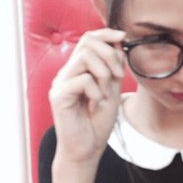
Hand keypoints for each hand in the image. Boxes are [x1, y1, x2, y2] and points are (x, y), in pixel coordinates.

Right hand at [49, 28, 125, 164]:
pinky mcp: (59, 95)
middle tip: (119, 75)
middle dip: (109, 54)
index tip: (123, 37)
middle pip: (87, 42)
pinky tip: (95, 104)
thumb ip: (114, 69)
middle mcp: (67, 73)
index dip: (106, 33)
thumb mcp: (112, 91)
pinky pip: (82, 79)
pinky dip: (96, 90)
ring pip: (85, 57)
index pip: (88, 38)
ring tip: (106, 92)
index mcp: (78, 70)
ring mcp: (61, 83)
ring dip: (104, 72)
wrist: (87, 149)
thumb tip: (119, 45)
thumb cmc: (97, 123)